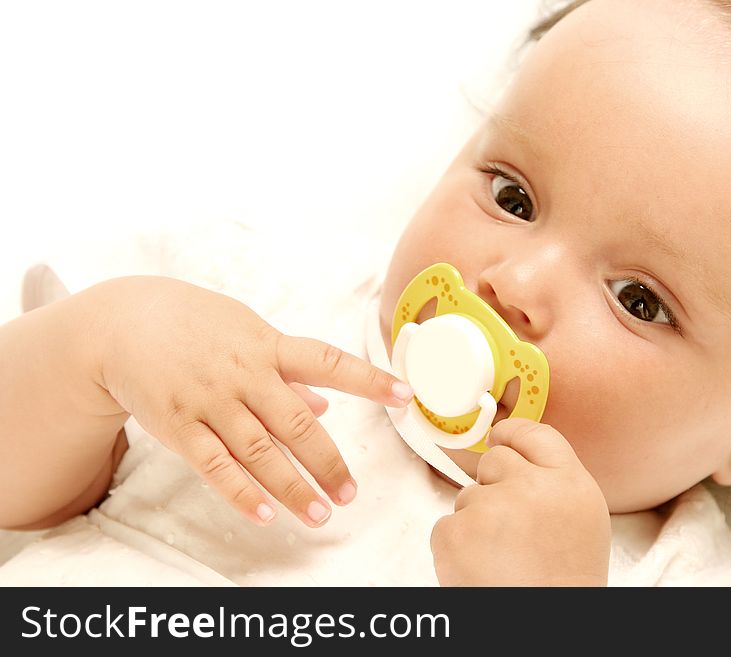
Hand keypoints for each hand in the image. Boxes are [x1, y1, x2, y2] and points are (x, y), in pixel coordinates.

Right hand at [92, 276, 411, 527]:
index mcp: (270, 347)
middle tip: (350, 495)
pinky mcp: (179, 424)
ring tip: (319, 514)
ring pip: (260, 451)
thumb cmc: (196, 326)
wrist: (124, 323)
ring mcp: (212, 400)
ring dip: (292, 487)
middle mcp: (246, 373)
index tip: (405, 396)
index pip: (330, 362)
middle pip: (298, 424)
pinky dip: (241, 492)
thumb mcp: (248, 333)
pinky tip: (265, 514)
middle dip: (328, 462)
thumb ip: (288, 370)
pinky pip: (214, 465)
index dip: (370, 380)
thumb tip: (325, 403)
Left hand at [431, 418, 609, 585]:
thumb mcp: (581, 521)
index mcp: (571, 483)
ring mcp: (489, 508)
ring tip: (502, 561)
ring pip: (468, 497)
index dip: (513, 434)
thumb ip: (554, 483)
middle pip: (495, 460)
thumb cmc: (563, 583)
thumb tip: (514, 451)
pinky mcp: (455, 533)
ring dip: (476, 524)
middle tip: (511, 531)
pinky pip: (447, 526)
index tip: (501, 436)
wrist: (545, 633)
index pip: (536, 434)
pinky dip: (456, 549)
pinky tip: (481, 571)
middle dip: (495, 487)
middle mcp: (532, 487)